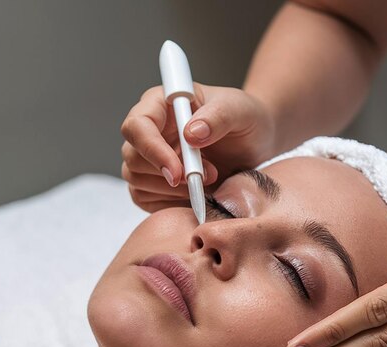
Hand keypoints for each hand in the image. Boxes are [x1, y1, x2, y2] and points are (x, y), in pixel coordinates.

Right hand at [120, 83, 276, 212]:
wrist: (254, 148)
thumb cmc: (244, 121)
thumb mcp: (240, 110)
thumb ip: (218, 117)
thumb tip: (190, 134)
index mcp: (161, 104)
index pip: (137, 126)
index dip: (152, 151)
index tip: (178, 172)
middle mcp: (148, 131)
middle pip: (133, 158)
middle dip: (168, 175)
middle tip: (209, 176)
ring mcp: (147, 159)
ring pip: (136, 180)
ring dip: (172, 190)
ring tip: (208, 182)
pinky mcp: (152, 184)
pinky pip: (145, 198)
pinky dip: (169, 202)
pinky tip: (195, 194)